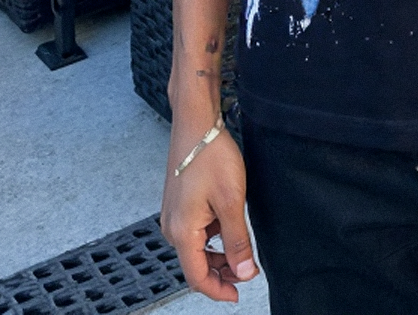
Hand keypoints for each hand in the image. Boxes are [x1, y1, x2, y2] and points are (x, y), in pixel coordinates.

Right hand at [161, 116, 258, 302]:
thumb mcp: (232, 202)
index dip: (218, 291)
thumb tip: (244, 273)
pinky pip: (194, 231)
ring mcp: (173, 214)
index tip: (238, 294)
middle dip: (221, 272)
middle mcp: (171, 227)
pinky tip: (228, 224)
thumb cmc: (210, 155)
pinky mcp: (178, 203)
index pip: (197, 277)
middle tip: (246, 269)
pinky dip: (212, 236)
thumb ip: (237, 242)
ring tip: (242, 247)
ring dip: (218, 254)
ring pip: (196, 248)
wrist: (196, 122)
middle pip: (195, 264)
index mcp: (181, 232)